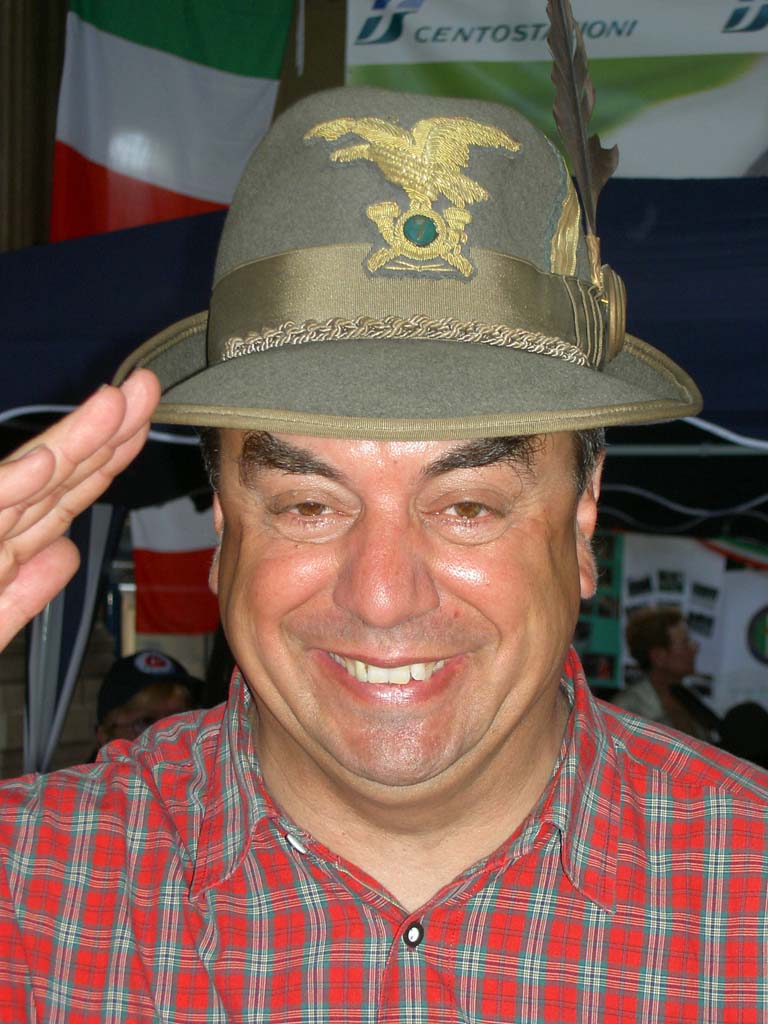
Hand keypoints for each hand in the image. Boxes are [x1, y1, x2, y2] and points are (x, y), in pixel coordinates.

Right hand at [0, 370, 160, 651]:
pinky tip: (44, 465)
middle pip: (53, 478)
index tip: (145, 423)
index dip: (107, 459)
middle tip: (148, 387)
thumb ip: (21, 594)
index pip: (61, 498)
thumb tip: (65, 551)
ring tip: (113, 403)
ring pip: (22, 486)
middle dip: (104, 431)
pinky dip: (8, 490)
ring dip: (69, 443)